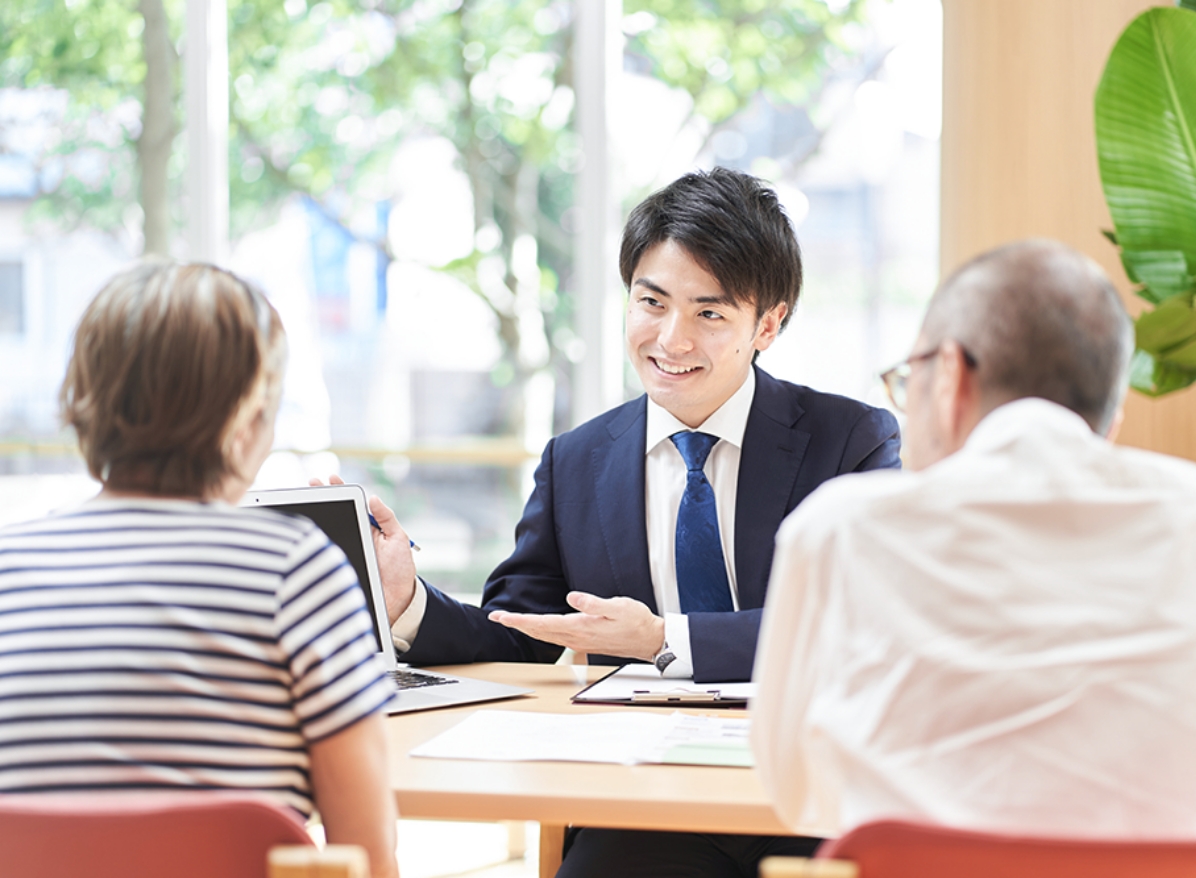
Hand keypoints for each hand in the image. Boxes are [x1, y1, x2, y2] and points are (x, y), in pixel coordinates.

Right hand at [310, 474, 417, 624]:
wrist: (398, 600)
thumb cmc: (401, 569)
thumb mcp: (398, 539)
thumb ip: (387, 518)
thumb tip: (374, 497)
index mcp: (368, 527)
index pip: (352, 505)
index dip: (340, 491)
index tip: (329, 479)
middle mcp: (354, 536)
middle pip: (335, 513)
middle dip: (321, 497)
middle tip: (311, 483)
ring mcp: (345, 550)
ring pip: (327, 531)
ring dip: (314, 516)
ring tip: (305, 500)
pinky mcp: (339, 566)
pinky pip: (325, 552)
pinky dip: (314, 543)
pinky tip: (305, 531)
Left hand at [488, 592, 664, 661]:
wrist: (649, 640)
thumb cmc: (635, 621)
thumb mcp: (618, 606)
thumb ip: (593, 603)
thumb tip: (571, 598)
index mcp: (580, 627)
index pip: (542, 623)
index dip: (519, 620)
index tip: (501, 616)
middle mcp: (576, 637)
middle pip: (538, 631)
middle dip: (516, 624)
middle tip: (496, 617)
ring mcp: (579, 642)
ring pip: (545, 636)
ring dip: (526, 628)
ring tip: (511, 620)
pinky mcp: (583, 641)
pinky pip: (555, 638)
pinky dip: (541, 632)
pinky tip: (537, 628)